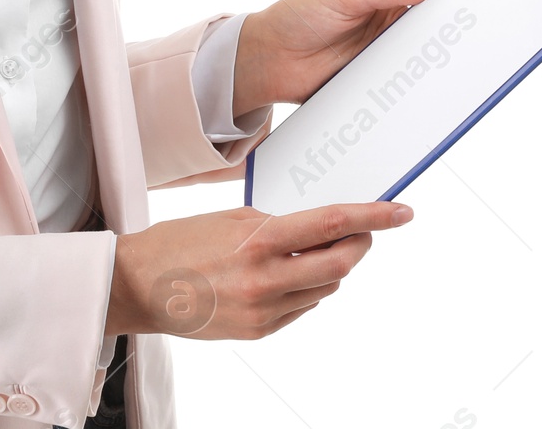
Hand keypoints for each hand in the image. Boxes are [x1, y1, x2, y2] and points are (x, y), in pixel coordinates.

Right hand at [104, 199, 413, 338]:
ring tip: (305, 250)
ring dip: (329, 266)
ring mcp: (265, 310)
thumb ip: (274, 224)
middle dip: (360, 245)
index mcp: (258, 241)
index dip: (372, 217)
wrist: (140, 286)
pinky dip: (304, 288)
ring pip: (325, 287)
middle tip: (364, 231)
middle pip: (340, 263)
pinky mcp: (260, 331)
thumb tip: (316, 230)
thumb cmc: (179, 243)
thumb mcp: (229, 220)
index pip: (331, 224)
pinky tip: (283, 275)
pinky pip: (302, 307)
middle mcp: (266, 279)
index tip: (401, 211)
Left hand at [233, 0, 448, 116]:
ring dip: (439, 61)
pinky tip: (435, 90)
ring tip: (465, 64)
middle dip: (453, 30)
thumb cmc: (298, 16)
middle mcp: (387, 22)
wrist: (268, 61)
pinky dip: (419, 87)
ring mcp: (383, 53)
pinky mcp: (376, 81)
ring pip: (423, 57)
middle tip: (481, 35)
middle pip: (431, 26)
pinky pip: (405, 84)